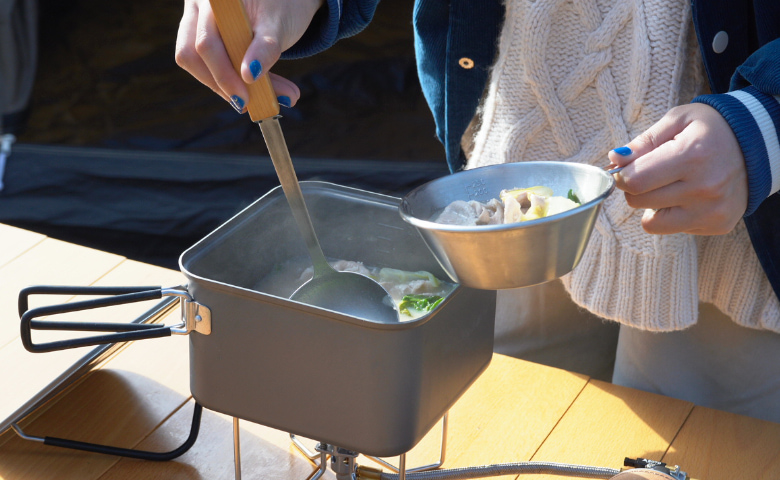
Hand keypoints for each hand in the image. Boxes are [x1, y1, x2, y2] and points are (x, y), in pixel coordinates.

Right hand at [175, 0, 322, 110]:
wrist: (288, 2)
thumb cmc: (283, 7)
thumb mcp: (278, 25)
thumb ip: (265, 48)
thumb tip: (249, 76)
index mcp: (214, 0)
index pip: (205, 42)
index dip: (222, 74)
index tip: (244, 98)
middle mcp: (198, 8)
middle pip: (193, 55)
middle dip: (223, 85)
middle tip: (251, 105)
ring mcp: (198, 24)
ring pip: (199, 65)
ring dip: (229, 88)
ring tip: (269, 99)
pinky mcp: (207, 41)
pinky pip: (210, 67)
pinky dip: (234, 82)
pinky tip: (260, 92)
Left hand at [607, 103, 747, 234]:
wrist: (758, 145)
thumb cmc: (712, 129)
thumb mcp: (678, 120)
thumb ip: (643, 141)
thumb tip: (614, 160)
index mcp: (691, 156)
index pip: (634, 181)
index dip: (621, 176)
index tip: (626, 169)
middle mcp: (704, 189)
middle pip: (638, 202)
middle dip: (635, 188)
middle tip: (651, 173)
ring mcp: (713, 211)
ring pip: (652, 223)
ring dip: (652, 205)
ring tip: (671, 185)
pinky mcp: (718, 225)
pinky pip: (674, 229)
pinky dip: (674, 214)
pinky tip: (691, 195)